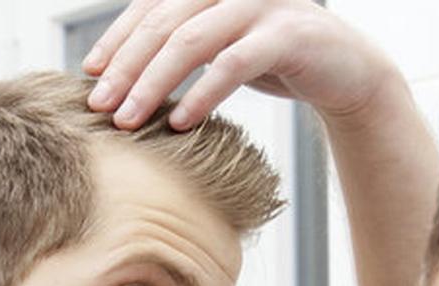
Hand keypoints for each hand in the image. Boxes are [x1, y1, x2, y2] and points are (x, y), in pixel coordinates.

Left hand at [83, 0, 397, 130]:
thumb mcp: (220, 45)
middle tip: (99, 104)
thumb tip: (112, 72)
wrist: (348, 71)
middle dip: (126, 65)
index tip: (90, 75)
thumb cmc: (272, 59)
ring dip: (153, 83)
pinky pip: (233, 63)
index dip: (116, 39)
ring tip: (128, 119)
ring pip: (191, 41)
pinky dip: (202, 93)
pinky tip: (180, 121)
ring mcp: (262, 4)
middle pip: (163, 22)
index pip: (150, 6)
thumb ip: (180, 44)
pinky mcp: (288, 34)